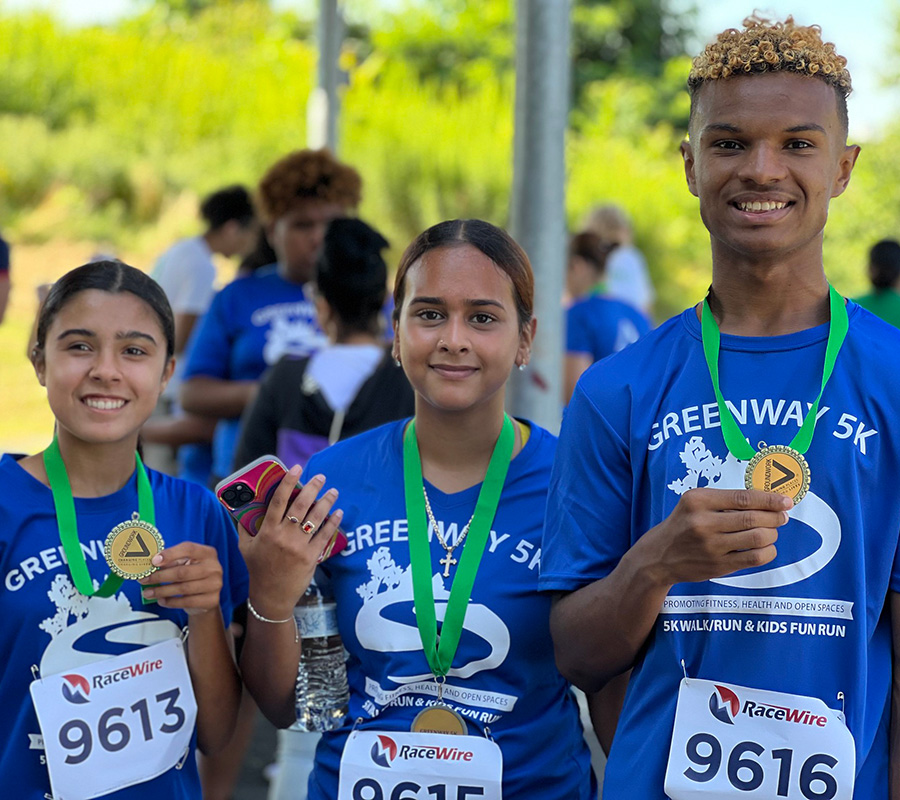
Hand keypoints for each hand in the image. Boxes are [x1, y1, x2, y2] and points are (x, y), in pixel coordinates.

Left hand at [139, 541, 223, 613]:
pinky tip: (161, 600)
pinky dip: (170, 602)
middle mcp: (214, 567)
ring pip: (182, 588)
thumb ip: (172, 562)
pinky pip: (186, 602)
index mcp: (208, 553)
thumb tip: (151, 565)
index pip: (189, 549)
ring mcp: (215, 584)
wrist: (207, 597)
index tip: (154, 561)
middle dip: (160, 576)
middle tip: (144, 579)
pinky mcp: (211, 600)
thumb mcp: (186, 564)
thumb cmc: (193, 576)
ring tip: (148, 592)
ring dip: (161, 591)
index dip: (170, 554)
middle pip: (182, 572)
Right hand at [238, 465, 343, 618]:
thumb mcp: (245, 547)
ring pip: (316, 518)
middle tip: (320, 477)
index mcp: (267, 531)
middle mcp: (284, 536)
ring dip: (327, 501)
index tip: (296, 468)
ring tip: (333, 491)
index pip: (278, 500)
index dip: (287, 482)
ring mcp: (299, 546)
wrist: (271, 595)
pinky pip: (325, 535)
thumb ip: (244, 527)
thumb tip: (242, 508)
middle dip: (313, 488)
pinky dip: (333, 522)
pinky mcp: (311, 556)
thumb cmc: (257, 569)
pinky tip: (338, 512)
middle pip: (301, 505)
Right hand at [641, 488, 792, 586]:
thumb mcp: (695, 503)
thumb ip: (725, 500)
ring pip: (757, 538)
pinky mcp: (718, 565)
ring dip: (772, 534)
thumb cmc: (683, 524)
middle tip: (782, 516)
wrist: (659, 555)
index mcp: (698, 501)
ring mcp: (710, 546)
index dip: (769, 499)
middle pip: (753, 518)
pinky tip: (765, 547)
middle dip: (775, 517)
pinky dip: (768, 551)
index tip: (785, 501)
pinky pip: (754, 558)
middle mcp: (703, 522)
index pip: (743, 498)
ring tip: (771, 531)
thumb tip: (766, 500)